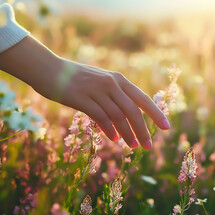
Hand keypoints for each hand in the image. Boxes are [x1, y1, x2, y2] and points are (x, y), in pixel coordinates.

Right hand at [0, 36, 169, 148]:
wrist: (48, 69)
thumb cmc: (74, 78)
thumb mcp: (99, 81)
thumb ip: (113, 94)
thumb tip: (125, 116)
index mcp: (118, 79)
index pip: (142, 98)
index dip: (156, 113)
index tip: (167, 127)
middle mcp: (110, 83)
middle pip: (133, 110)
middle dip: (143, 130)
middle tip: (148, 146)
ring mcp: (96, 90)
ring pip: (119, 116)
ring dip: (127, 134)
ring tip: (133, 146)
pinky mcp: (82, 98)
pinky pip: (101, 117)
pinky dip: (110, 130)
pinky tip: (114, 140)